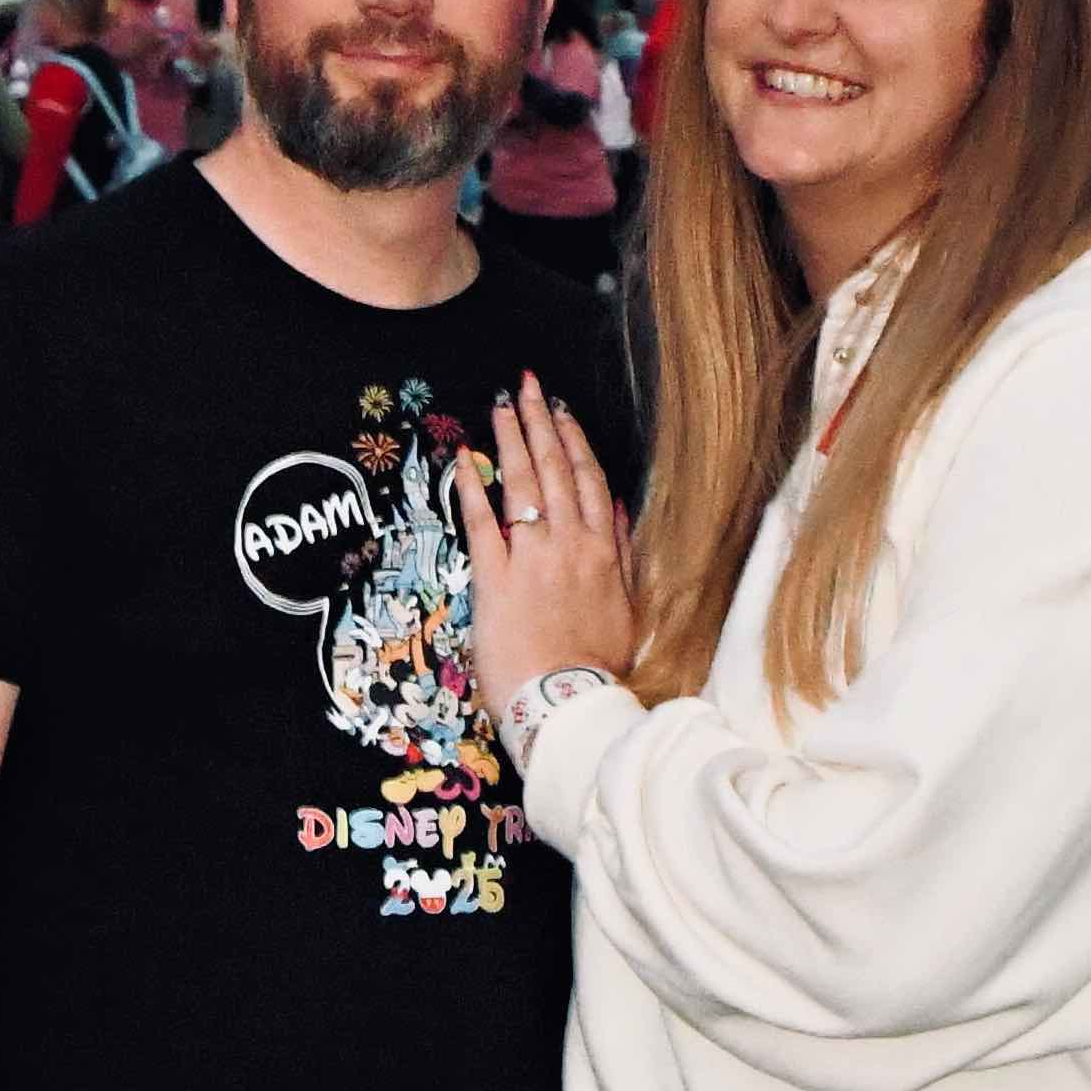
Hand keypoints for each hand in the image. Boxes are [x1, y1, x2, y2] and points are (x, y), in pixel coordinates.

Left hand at [460, 373, 637, 724]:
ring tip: (500, 406)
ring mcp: (530, 557)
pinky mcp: (494, 578)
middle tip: (527, 386)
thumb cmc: (598, 665)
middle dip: (539, 423)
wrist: (568, 704)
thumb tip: (621, 507)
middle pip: (555, 470)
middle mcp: (568, 543)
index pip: (589, 480)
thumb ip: (624, 553)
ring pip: (522, 484)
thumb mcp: (627, 606)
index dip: (574, 440)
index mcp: (602, 550)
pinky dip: (472, 487)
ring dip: (510, 440)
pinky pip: (481, 522)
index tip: (562, 410)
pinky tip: (463, 458)